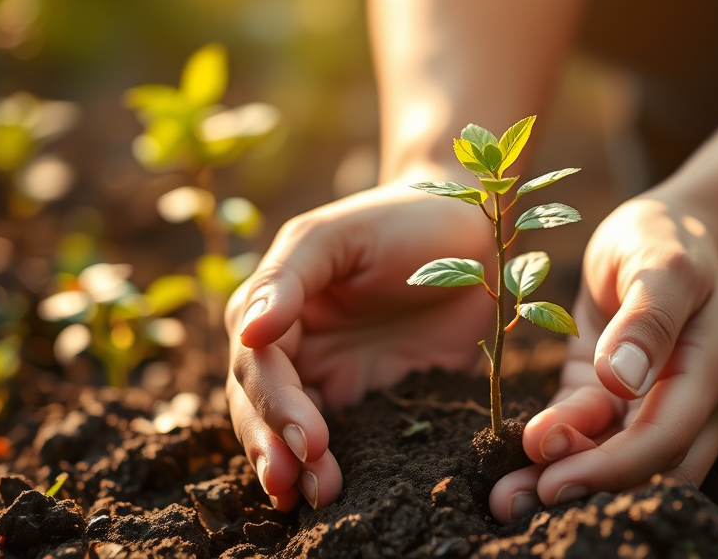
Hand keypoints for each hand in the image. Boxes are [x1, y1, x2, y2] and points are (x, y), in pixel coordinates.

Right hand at [225, 180, 494, 509]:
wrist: (470, 227)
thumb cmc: (398, 218)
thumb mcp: (336, 236)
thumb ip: (288, 280)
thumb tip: (247, 333)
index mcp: (274, 307)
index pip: (258, 366)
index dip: (275, 407)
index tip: (306, 439)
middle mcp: (295, 348)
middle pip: (264, 408)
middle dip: (275, 447)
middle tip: (296, 486)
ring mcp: (334, 375)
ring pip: (296, 431)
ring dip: (297, 466)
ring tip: (314, 498)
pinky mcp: (378, 395)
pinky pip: (354, 437)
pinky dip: (341, 465)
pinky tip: (340, 492)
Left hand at [489, 195, 717, 522]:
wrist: (679, 236)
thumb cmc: (671, 241)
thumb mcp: (660, 262)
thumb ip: (647, 320)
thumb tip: (623, 381)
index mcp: (711, 369)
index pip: (666, 438)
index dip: (613, 468)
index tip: (556, 481)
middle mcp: (693, 403)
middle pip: (643, 468)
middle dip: (582, 489)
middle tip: (512, 504)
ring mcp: (656, 407)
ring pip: (613, 462)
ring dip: (561, 481)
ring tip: (504, 501)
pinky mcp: (617, 401)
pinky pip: (589, 436)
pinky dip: (556, 453)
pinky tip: (515, 472)